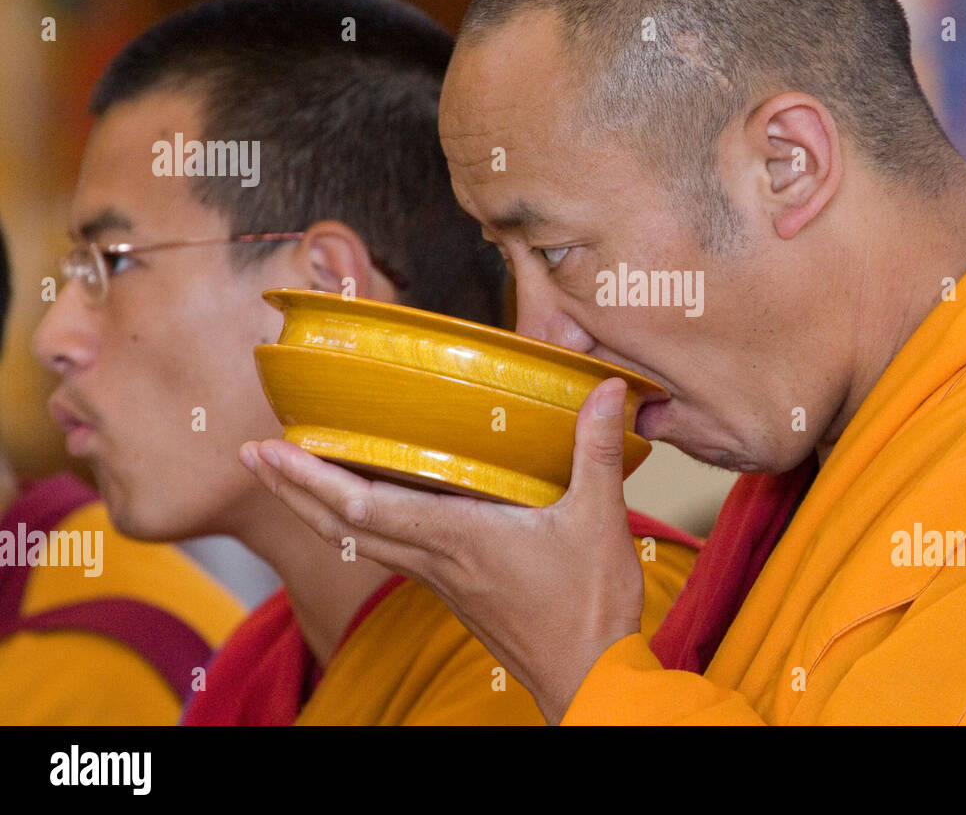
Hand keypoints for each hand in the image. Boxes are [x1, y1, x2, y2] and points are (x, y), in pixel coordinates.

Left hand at [239, 377, 644, 722]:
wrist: (588, 679)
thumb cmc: (587, 607)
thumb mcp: (599, 518)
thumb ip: (597, 449)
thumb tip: (608, 389)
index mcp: (458, 537)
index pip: (364, 505)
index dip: (309, 477)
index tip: (269, 449)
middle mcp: (436, 559)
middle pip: (342, 525)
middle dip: (292, 489)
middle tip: (253, 454)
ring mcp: (441, 579)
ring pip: (360, 542)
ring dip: (319, 508)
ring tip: (293, 476)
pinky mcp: (455, 590)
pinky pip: (390, 553)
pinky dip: (361, 526)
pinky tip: (368, 510)